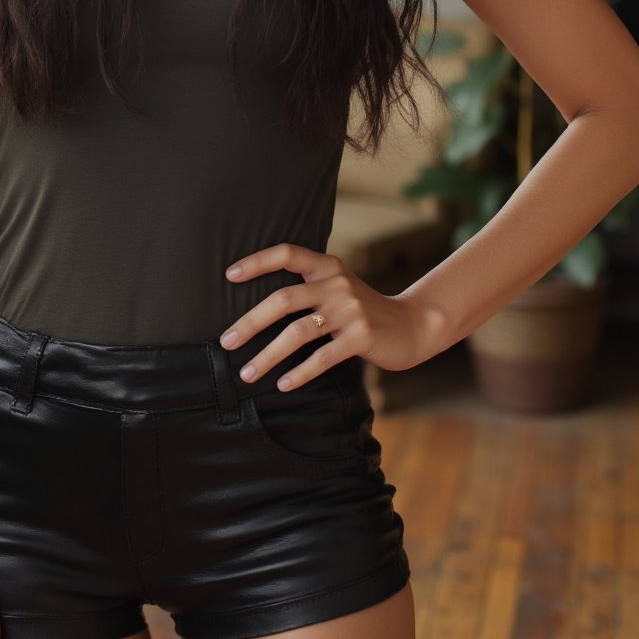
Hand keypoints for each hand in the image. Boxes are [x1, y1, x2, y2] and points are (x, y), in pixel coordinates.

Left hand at [219, 242, 438, 388]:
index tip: (229, 276)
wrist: (412, 325)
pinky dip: (300, 372)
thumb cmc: (362, 310)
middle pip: (283, 299)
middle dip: (250, 323)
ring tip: (248, 374)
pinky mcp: (362, 337)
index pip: (287, 253)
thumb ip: (308, 289)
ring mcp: (351, 310)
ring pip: (298, 332)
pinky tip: (283, 384)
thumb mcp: (337, 289)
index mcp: (328, 267)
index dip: (257, 262)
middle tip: (226, 342)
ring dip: (268, 355)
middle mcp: (337, 284)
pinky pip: (323, 357)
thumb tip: (257, 308)